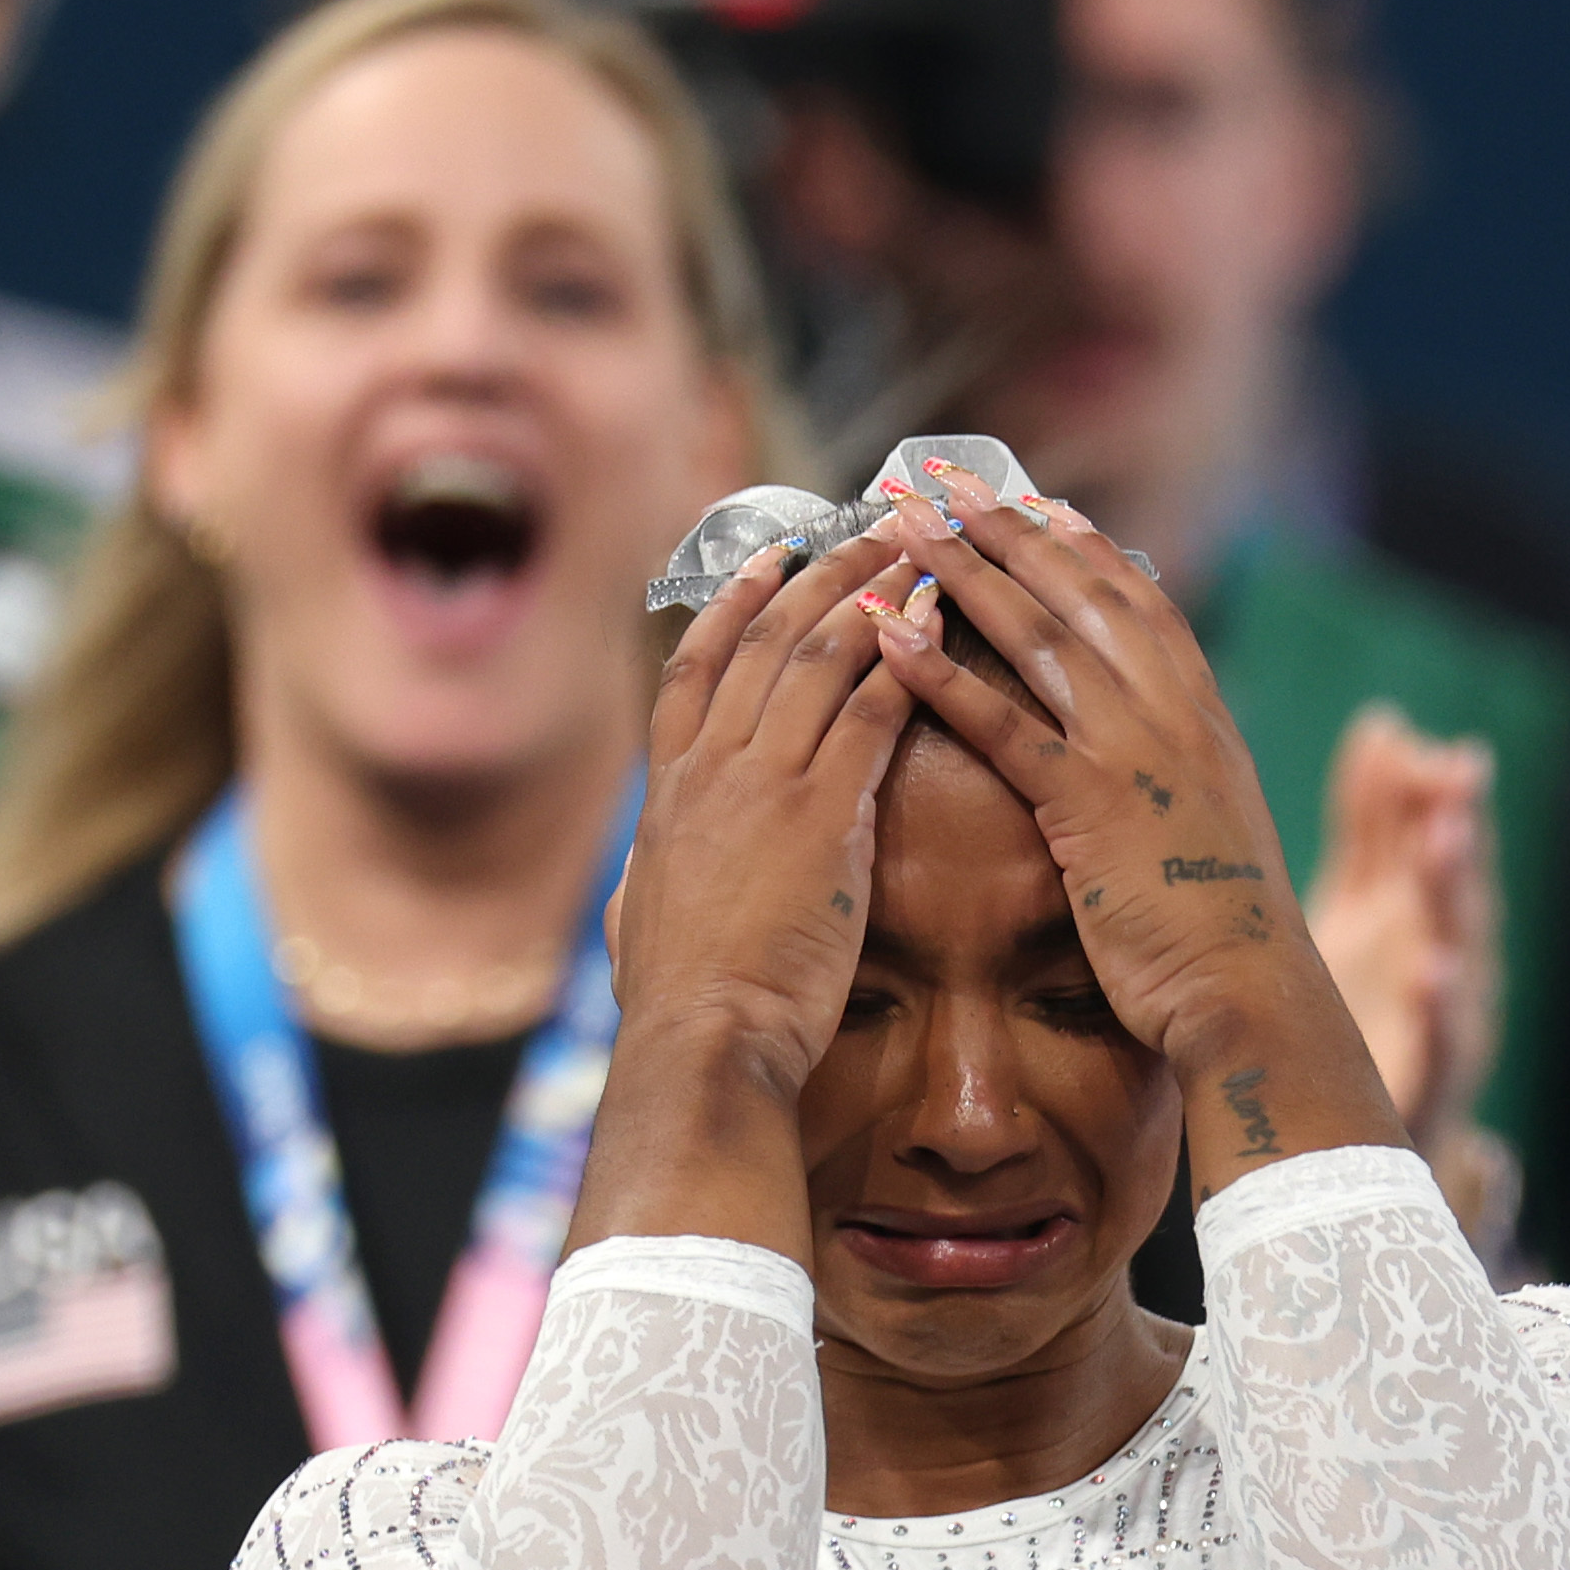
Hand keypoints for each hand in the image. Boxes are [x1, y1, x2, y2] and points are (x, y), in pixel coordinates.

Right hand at [612, 518, 929, 1083]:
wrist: (702, 1036)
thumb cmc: (675, 1002)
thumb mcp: (633, 924)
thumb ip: (642, 882)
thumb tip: (633, 881)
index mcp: (666, 794)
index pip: (694, 671)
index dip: (732, 607)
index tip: (769, 561)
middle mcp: (709, 770)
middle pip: (763, 642)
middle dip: (820, 577)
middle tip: (867, 532)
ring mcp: (762, 785)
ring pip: (817, 658)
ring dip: (869, 596)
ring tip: (915, 555)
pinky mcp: (820, 815)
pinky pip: (867, 712)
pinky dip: (903, 659)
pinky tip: (936, 623)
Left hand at [857, 476, 1401, 1184]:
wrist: (1251, 990)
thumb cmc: (1221, 928)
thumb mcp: (1208, 824)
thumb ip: (1176, 771)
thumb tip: (1147, 749)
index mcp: (1200, 713)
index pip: (1136, 600)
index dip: (1081, 545)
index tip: (1036, 498)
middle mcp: (1169, 712)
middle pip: (1078, 593)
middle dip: (1007, 529)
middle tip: (943, 480)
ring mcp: (1132, 751)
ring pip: (1039, 636)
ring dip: (966, 572)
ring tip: (905, 523)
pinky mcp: (1089, 805)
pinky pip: (1005, 726)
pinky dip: (945, 676)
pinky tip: (893, 637)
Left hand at [1304, 706, 1499, 1132]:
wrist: (1366, 1141)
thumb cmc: (1364, 1008)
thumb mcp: (1360, 904)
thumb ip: (1375, 821)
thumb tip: (1385, 721)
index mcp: (1416, 912)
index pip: (1425, 836)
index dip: (1419, 785)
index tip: (1398, 736)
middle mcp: (1442, 953)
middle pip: (1452, 882)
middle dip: (1455, 823)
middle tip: (1450, 769)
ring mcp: (1444, 1017)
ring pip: (1458, 945)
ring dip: (1453, 892)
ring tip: (1445, 839)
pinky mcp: (1431, 1080)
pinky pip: (1440, 1041)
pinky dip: (1441, 1005)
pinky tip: (1432, 971)